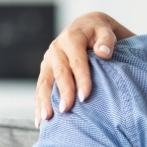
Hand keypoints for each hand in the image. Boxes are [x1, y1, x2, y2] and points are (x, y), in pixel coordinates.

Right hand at [35, 12, 134, 127]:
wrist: (86, 26)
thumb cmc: (99, 32)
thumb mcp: (106, 30)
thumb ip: (107, 40)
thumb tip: (104, 52)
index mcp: (72, 39)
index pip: (77, 61)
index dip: (81, 79)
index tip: (85, 97)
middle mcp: (56, 49)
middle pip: (59, 73)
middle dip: (63, 92)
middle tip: (66, 110)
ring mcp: (48, 61)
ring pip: (44, 82)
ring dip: (44, 100)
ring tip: (47, 118)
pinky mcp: (46, 70)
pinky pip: (40, 88)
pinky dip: (39, 104)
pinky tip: (40, 120)